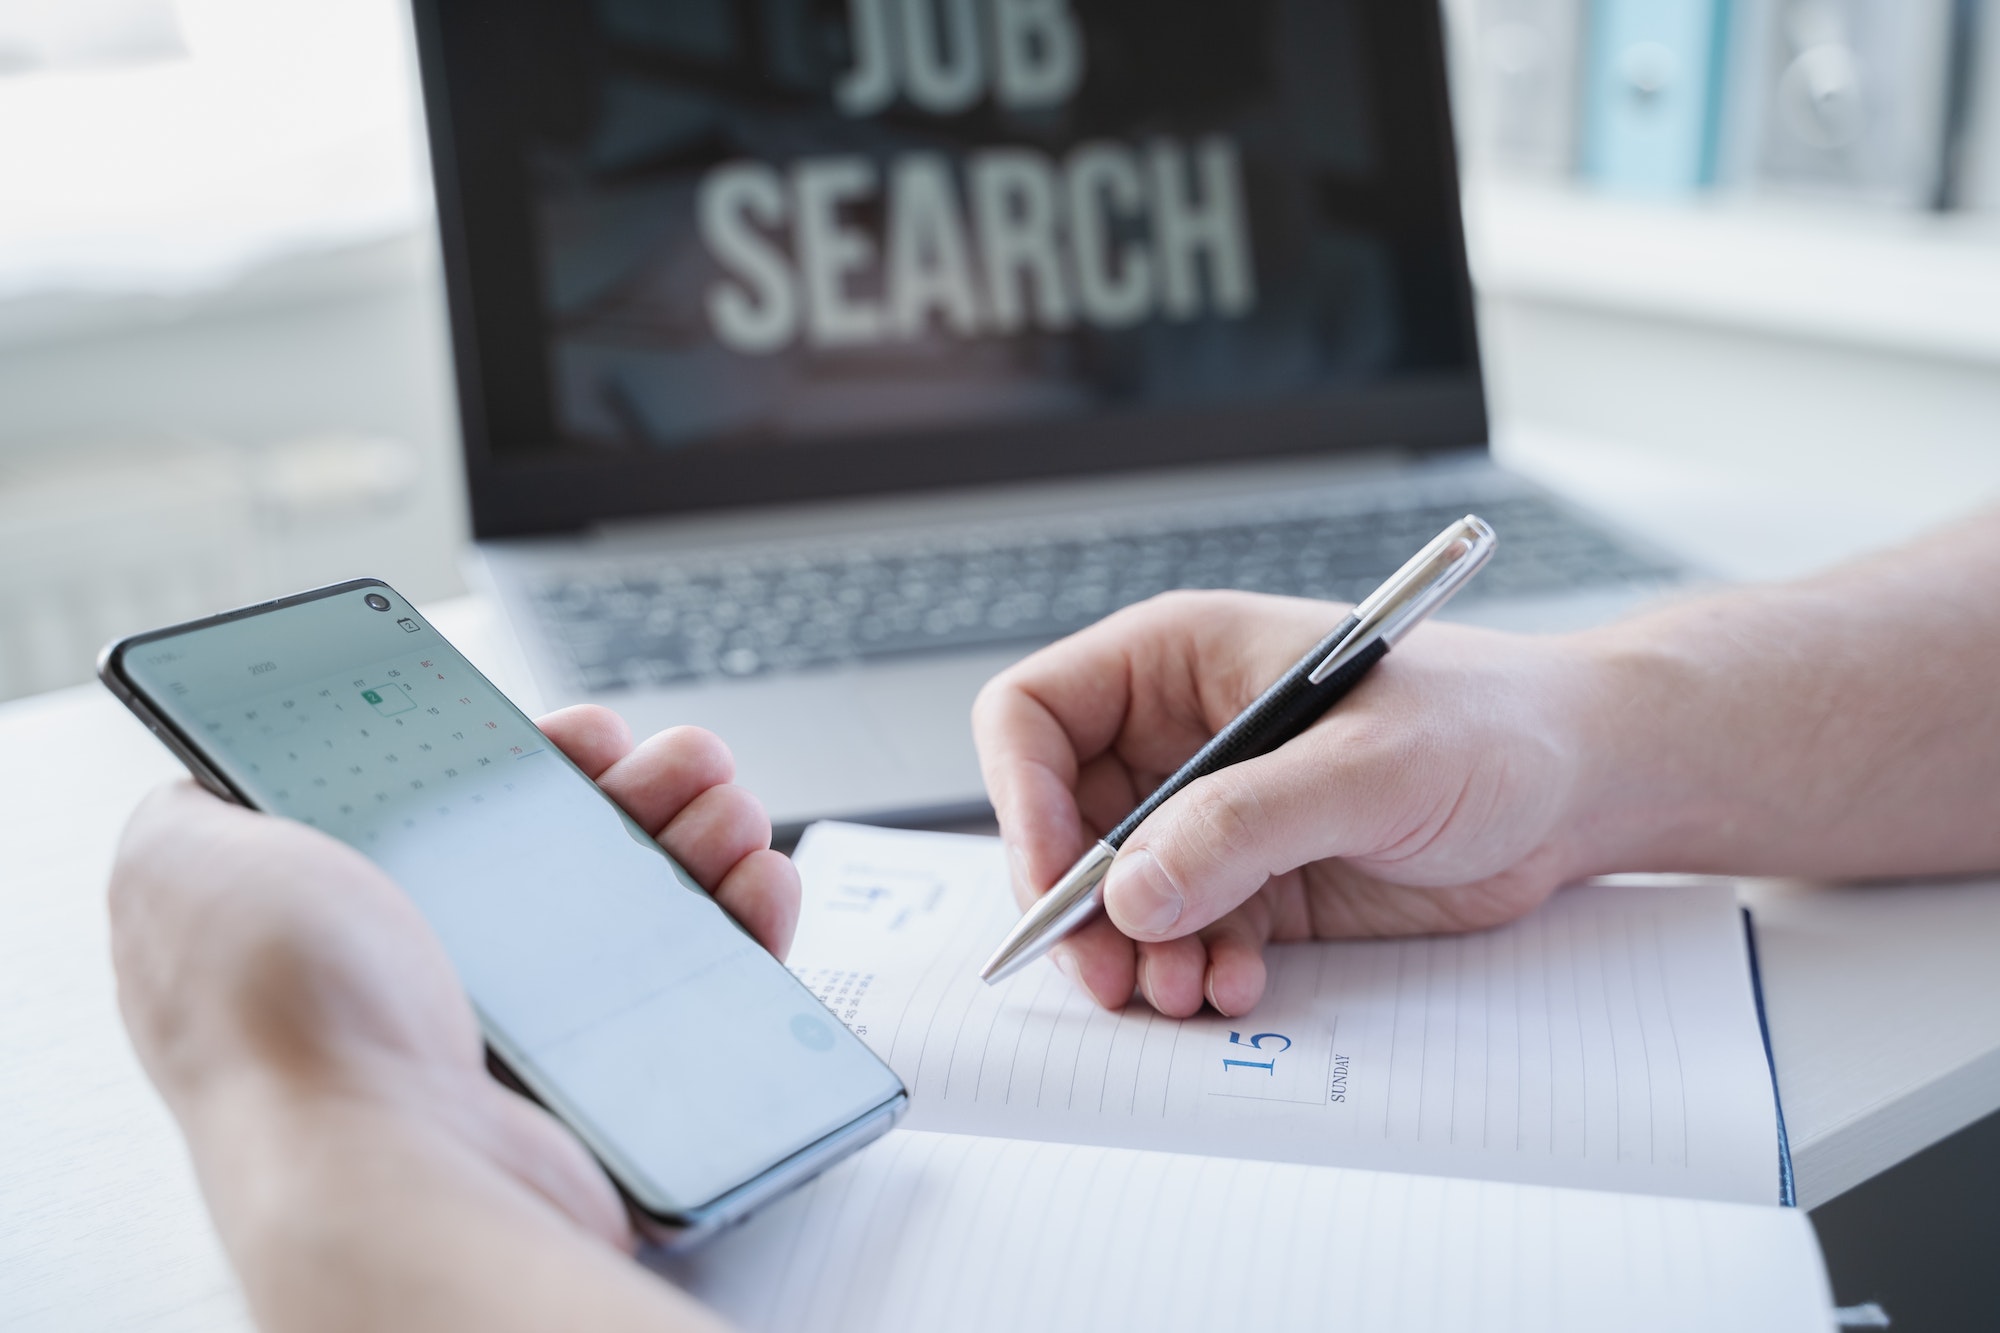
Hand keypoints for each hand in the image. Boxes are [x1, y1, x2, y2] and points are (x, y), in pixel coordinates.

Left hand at [109, 708, 797, 1258]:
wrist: (388, 1171)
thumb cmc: (284, 1027)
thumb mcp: (185, 864)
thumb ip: (197, 806)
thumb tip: (211, 774)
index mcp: (353, 921)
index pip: (462, 809)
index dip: (530, 757)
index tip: (580, 733)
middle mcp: (445, 978)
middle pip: (572, 850)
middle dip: (643, 790)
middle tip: (682, 764)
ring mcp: (534, 1038)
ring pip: (648, 912)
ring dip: (703, 840)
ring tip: (727, 810)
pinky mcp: (610, 1090)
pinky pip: (702, 994)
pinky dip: (744, 927)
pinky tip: (754, 882)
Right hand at [973, 591, 1605, 1017]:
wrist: (1586, 788)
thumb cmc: (1496, 725)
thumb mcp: (1370, 766)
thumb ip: (1245, 824)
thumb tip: (1131, 891)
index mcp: (1180, 661)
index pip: (1035, 714)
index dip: (1024, 796)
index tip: (1060, 877)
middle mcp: (1182, 736)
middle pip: (1063, 821)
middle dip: (1077, 905)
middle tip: (1108, 973)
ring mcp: (1215, 814)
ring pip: (1118, 895)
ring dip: (1137, 954)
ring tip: (1185, 991)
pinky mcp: (1256, 882)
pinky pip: (1184, 935)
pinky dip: (1195, 971)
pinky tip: (1241, 985)